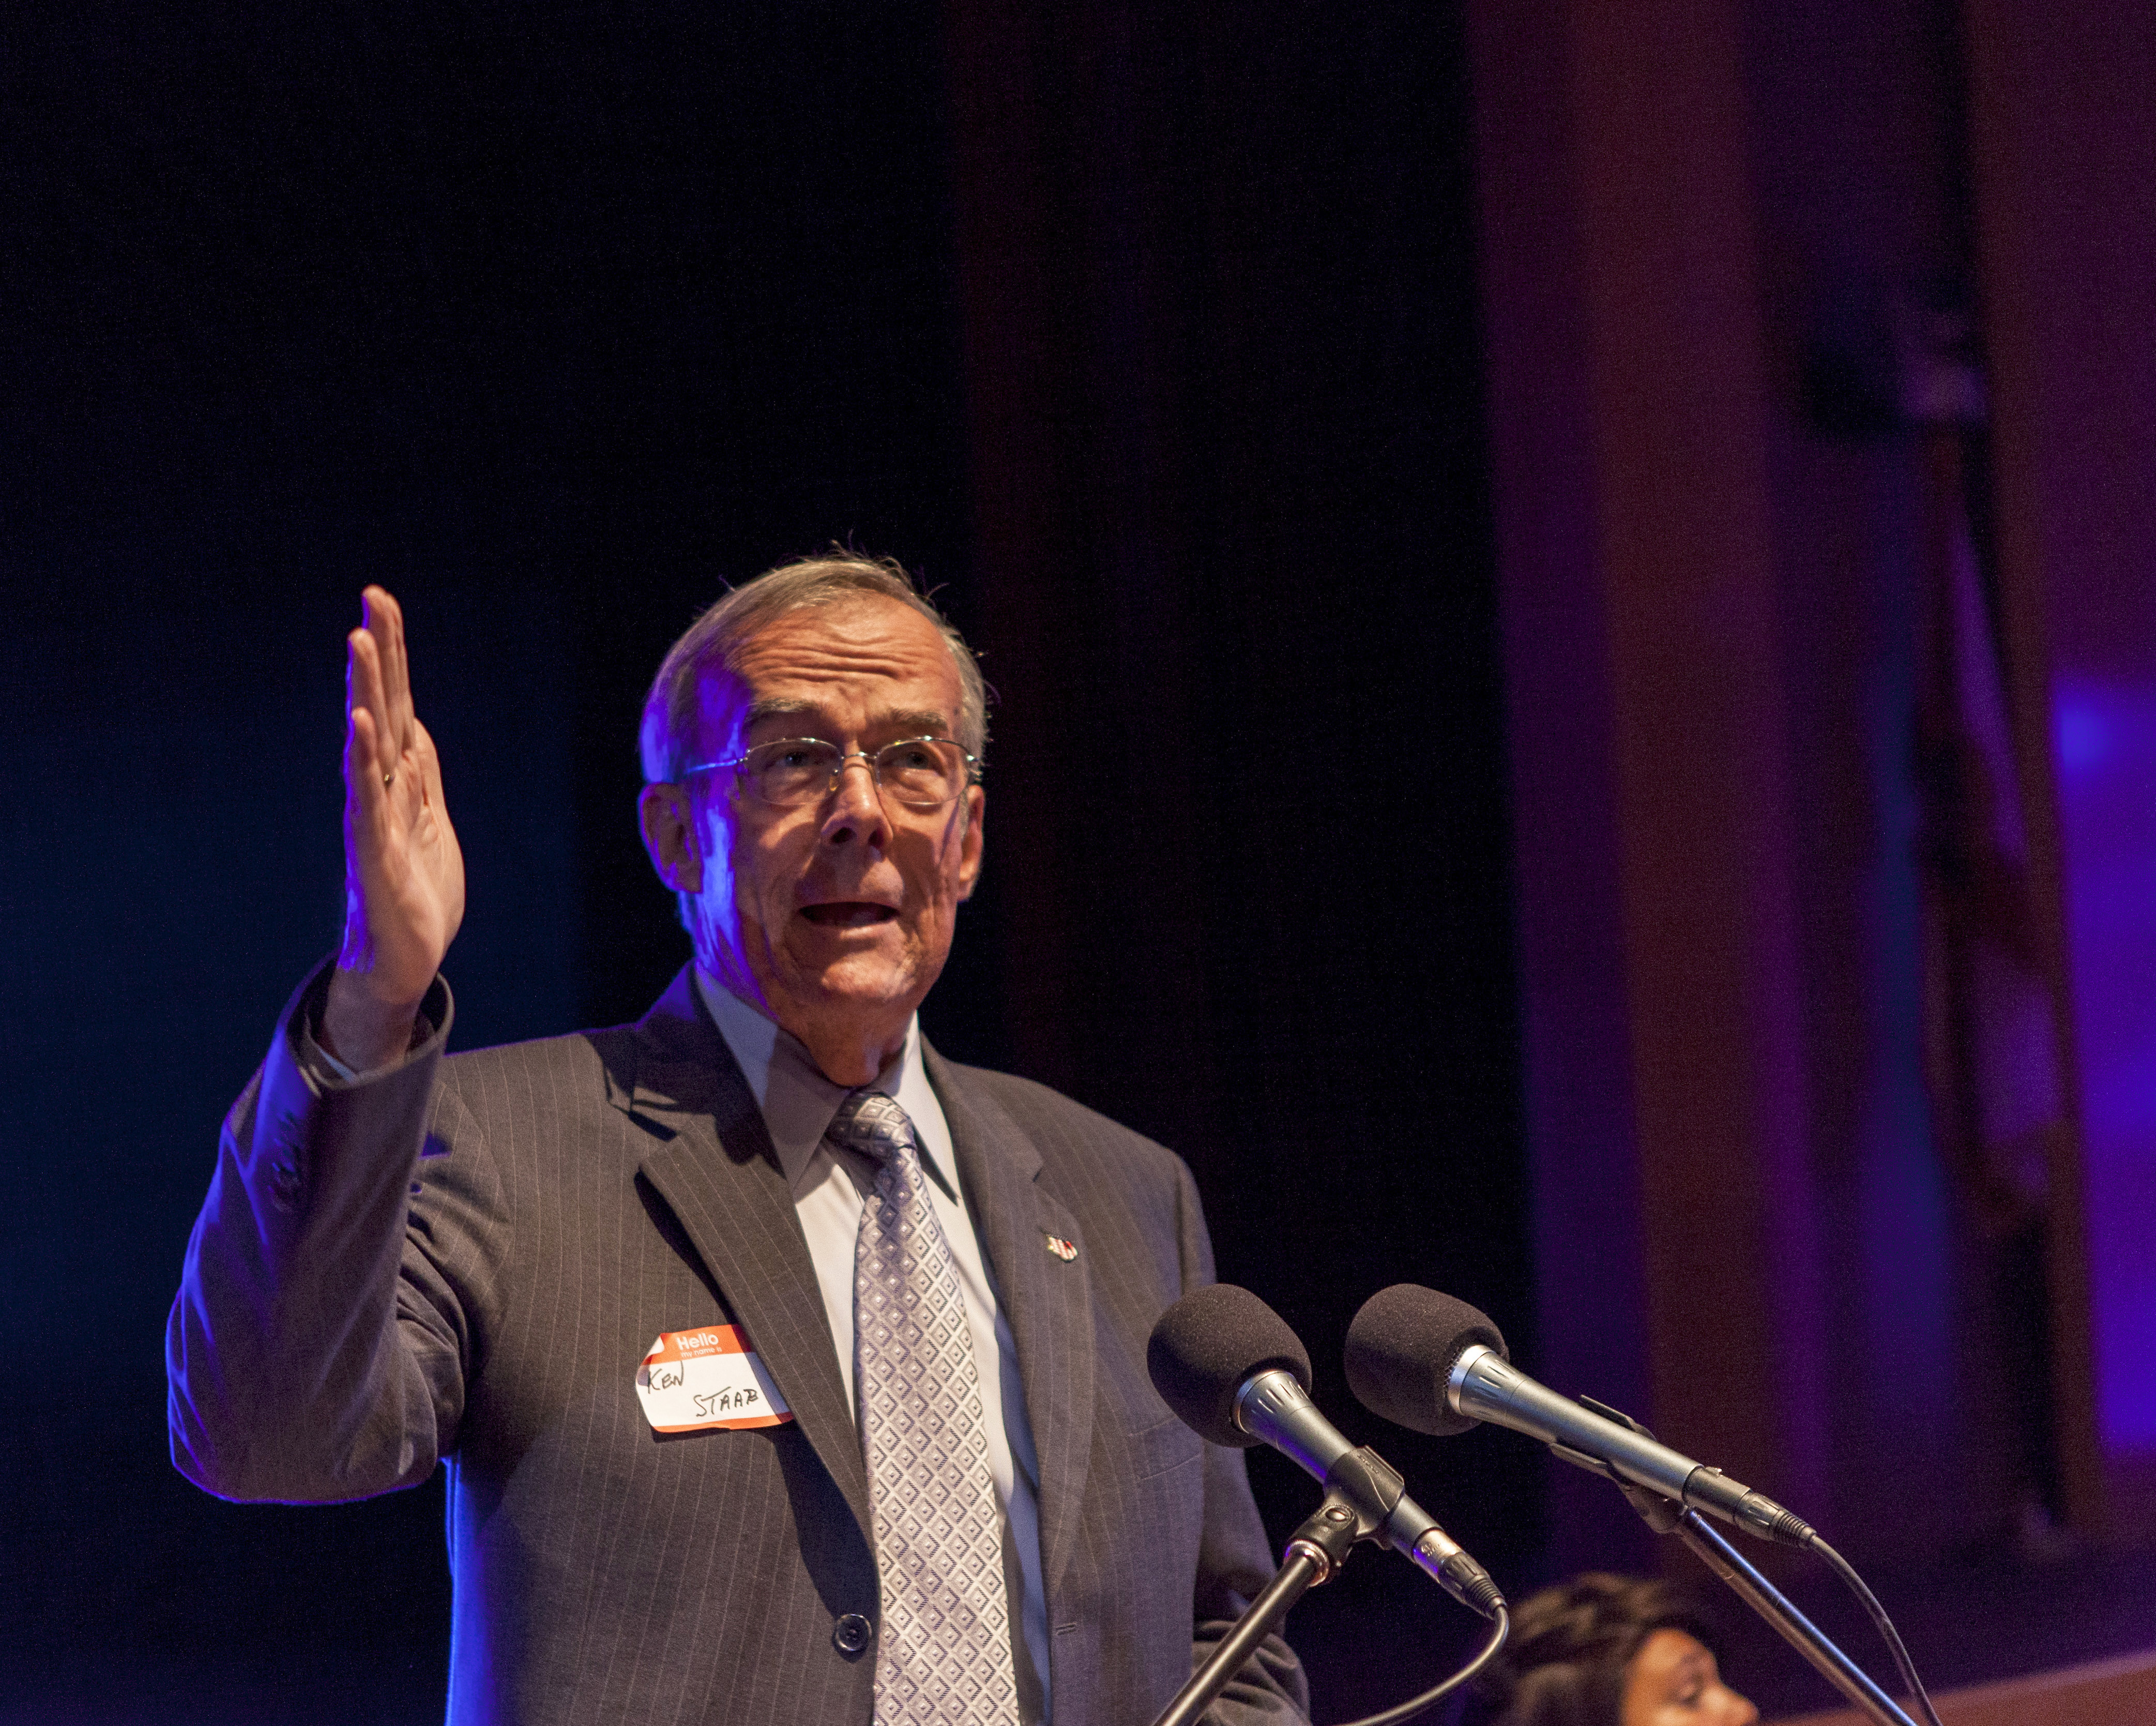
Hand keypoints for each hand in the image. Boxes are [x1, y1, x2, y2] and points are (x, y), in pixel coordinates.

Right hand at [322, 587, 465, 1068]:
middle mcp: (382, 789)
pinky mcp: (374, 853)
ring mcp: (375, 818)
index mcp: (402, 780)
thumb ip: (420, 776)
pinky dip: (363, 762)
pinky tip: (360, 726)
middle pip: (383, 709)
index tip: (381, 602)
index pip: (399, 704)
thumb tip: (414, 729)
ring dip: (365, 691)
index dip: (393, 656)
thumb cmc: (415, 893)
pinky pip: (367, 799)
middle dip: (380, 655)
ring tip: (357, 641)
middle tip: (372, 599)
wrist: (403, 962)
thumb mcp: (431, 822)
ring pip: (370, 743)